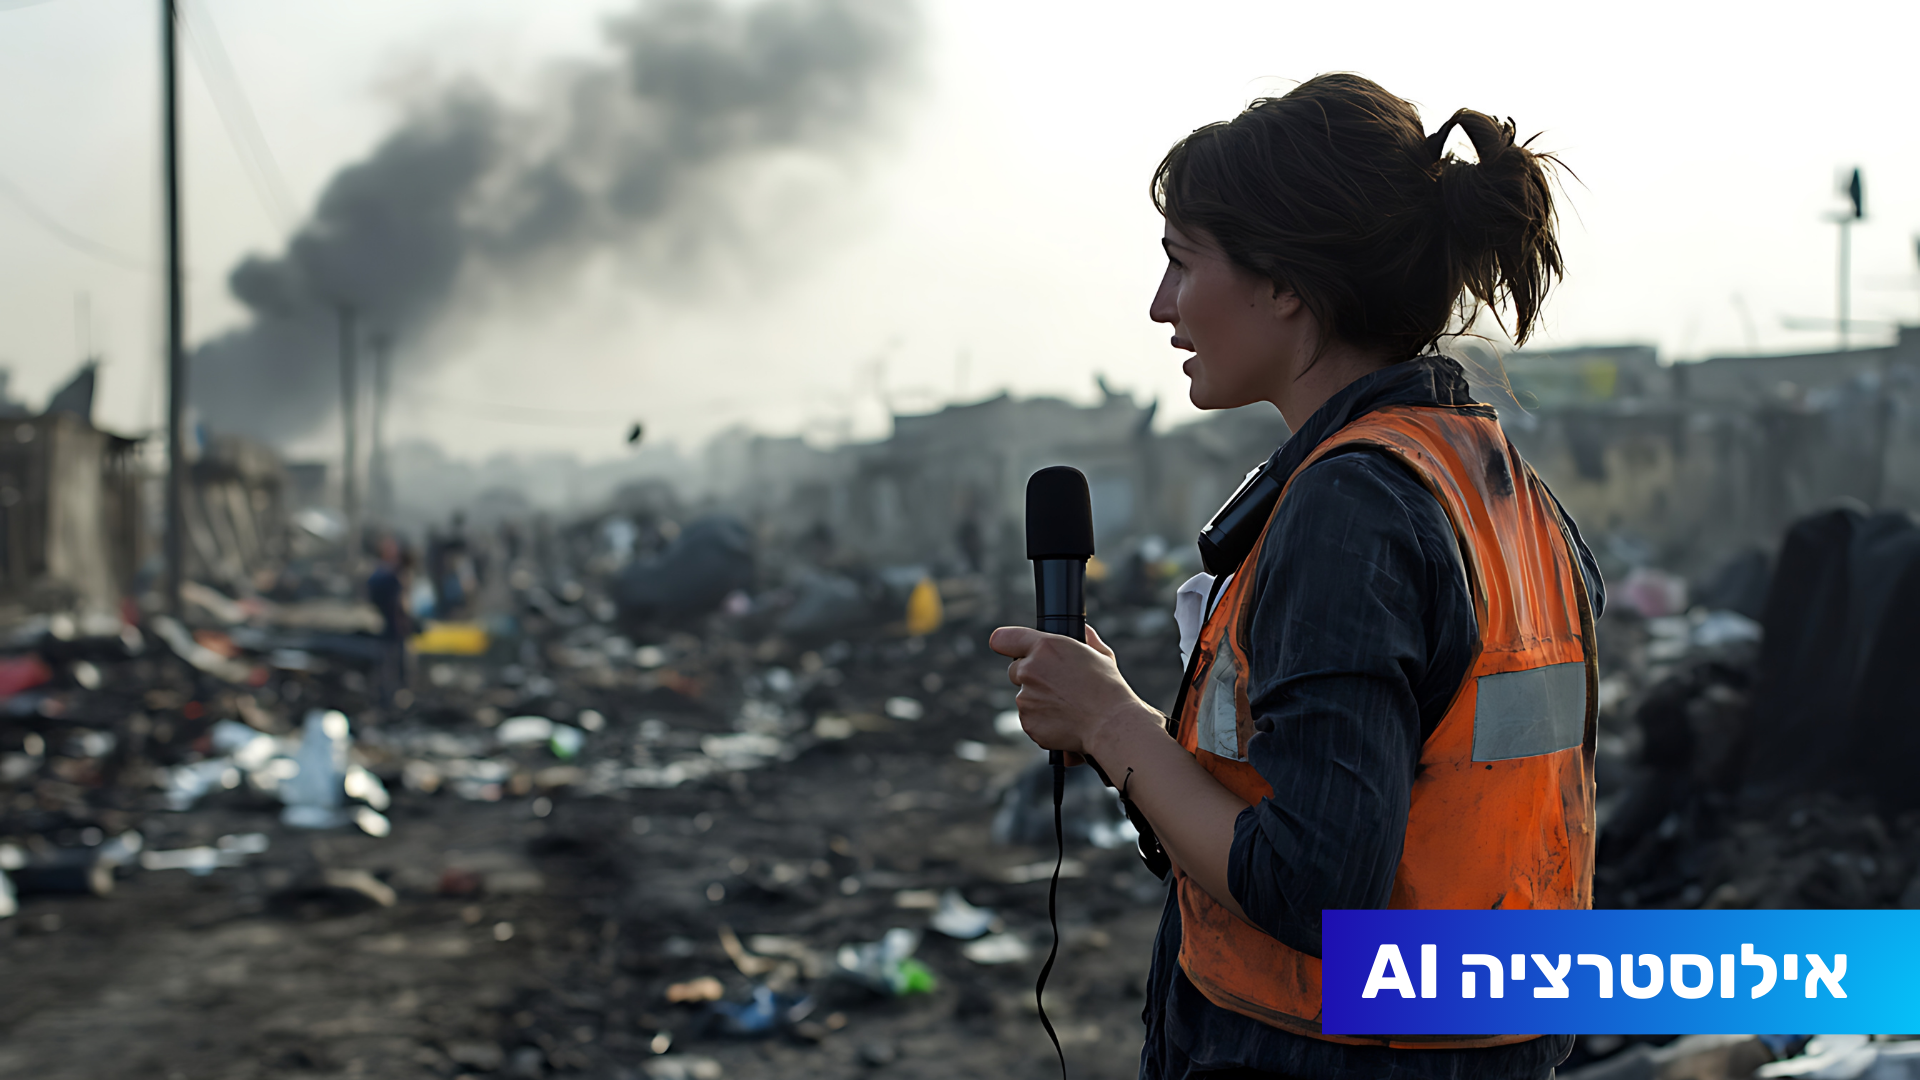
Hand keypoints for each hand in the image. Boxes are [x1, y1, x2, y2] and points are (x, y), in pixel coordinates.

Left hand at [987, 624, 1156, 759]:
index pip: (1005, 639)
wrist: (1111, 724)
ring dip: (1039, 701)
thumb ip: (1086, 640)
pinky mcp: (1028, 722)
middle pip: (1015, 671)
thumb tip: (1083, 631)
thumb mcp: (1101, 655)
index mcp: (1045, 647)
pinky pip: (1030, 720)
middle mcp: (1029, 670)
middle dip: (1031, 677)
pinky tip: (1064, 721)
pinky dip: (1042, 722)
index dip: (1007, 644)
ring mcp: (1026, 698)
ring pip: (1025, 698)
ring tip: (1068, 707)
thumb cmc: (1109, 688)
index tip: (1007, 647)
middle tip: (1058, 686)